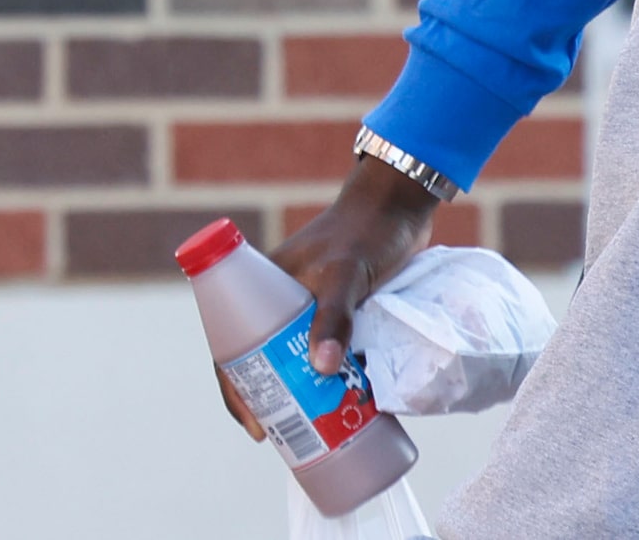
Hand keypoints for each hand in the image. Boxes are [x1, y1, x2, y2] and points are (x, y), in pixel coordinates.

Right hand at [218, 157, 436, 435]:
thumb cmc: (368, 230)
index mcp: (265, 288)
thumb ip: (335, 316)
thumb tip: (322, 369)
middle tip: (286, 436)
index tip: (254, 424)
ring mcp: (314, 307)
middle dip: (270, 400)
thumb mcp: (346, 273)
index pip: (233, 346)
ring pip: (297, 359)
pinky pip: (331, 351)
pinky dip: (334, 376)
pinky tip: (347, 404)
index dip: (236, 389)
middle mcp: (283, 301)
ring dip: (303, 392)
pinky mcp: (346, 310)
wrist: (405, 202)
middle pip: (263, 361)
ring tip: (315, 429)